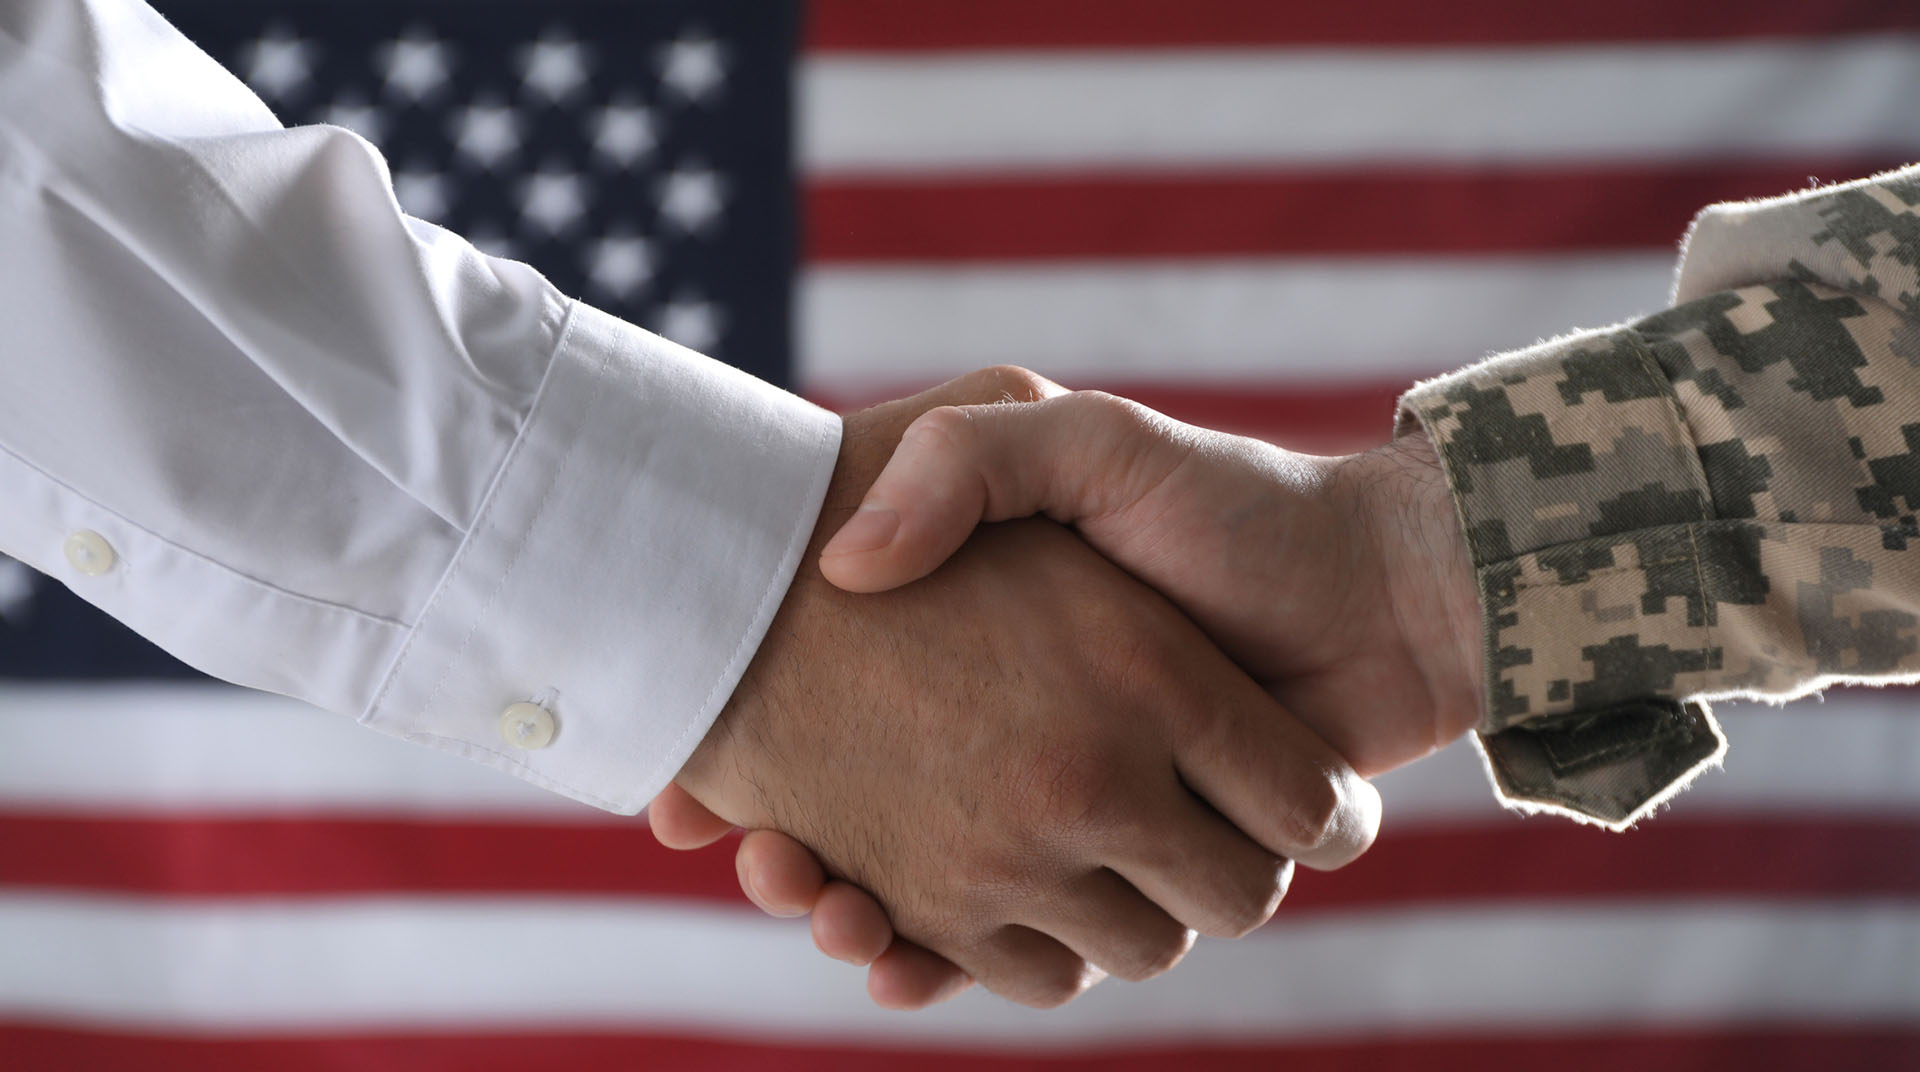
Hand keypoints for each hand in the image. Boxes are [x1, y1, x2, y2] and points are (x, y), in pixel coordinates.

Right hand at [657, 368, 1382, 1009]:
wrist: (1376, 590)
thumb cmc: (1228, 506)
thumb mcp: (1082, 440)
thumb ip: (969, 461)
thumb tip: (845, 566)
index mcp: (1000, 664)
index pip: (834, 733)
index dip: (756, 773)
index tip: (694, 798)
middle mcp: (1020, 752)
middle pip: (863, 835)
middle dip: (802, 864)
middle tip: (757, 855)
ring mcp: (1071, 825)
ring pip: (932, 905)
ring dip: (865, 918)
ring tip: (816, 893)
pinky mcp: (1130, 883)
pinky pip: (1022, 955)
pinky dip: (950, 967)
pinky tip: (887, 952)